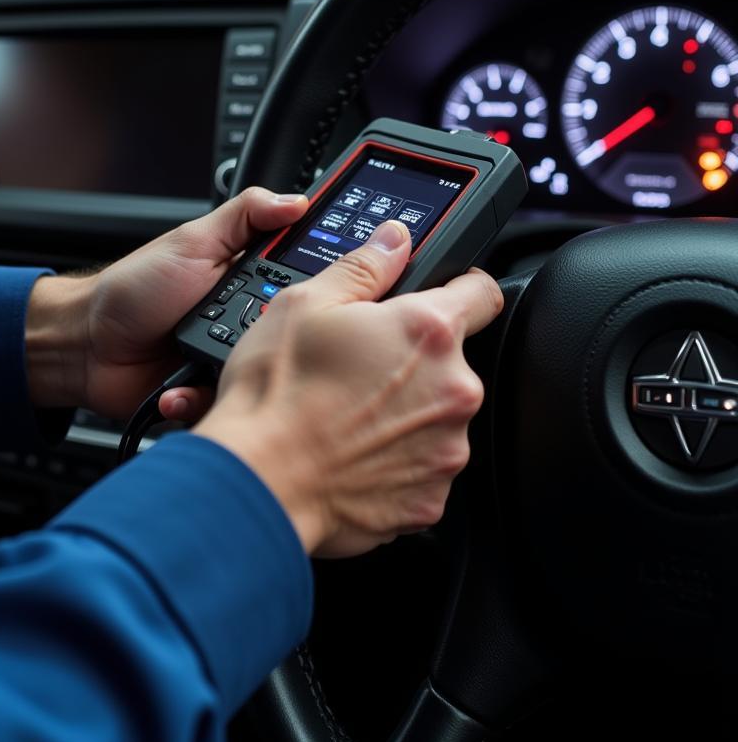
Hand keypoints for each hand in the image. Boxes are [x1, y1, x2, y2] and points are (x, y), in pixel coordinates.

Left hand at [25, 188, 307, 419]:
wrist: (85, 343)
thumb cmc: (132, 289)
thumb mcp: (192, 241)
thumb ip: (245, 215)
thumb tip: (294, 200)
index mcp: (247, 281)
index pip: (299, 283)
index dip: (314, 287)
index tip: (325, 288)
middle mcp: (243, 321)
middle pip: (287, 334)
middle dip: (273, 336)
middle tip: (252, 328)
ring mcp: (226, 359)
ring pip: (260, 373)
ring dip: (237, 371)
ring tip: (211, 362)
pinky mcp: (208, 392)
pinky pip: (225, 403)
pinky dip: (203, 398)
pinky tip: (181, 386)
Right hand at [194, 220, 502, 557]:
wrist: (258, 483)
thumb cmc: (275, 396)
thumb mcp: (304, 305)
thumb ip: (363, 267)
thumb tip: (394, 241)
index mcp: (428, 332)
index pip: (483, 293)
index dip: (460, 289)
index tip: (440, 299)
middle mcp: (453, 391)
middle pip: (451, 363)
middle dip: (413, 362)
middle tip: (359, 370)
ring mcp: (447, 450)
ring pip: (437, 417)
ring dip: (406, 414)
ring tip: (348, 417)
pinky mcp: (431, 500)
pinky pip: (422, 469)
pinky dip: (396, 462)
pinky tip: (352, 454)